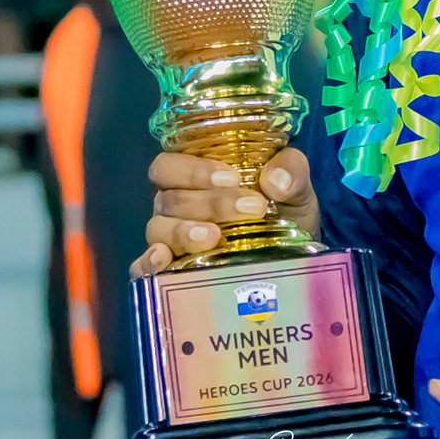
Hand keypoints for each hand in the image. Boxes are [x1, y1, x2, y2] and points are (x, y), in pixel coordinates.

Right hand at [136, 149, 314, 274]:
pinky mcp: (172, 272)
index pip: (170, 166)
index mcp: (194, 179)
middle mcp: (175, 207)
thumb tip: (276, 180)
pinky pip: (145, 267)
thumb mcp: (294, 187)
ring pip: (159, 229)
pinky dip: (149, 263)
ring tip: (215, 237)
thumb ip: (290, 171)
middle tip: (249, 208)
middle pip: (170, 198)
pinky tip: (164, 261)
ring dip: (184, 232)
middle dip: (209, 203)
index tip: (232, 178)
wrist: (295, 256)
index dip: (193, 169)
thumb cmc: (283, 211)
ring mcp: (170, 240)